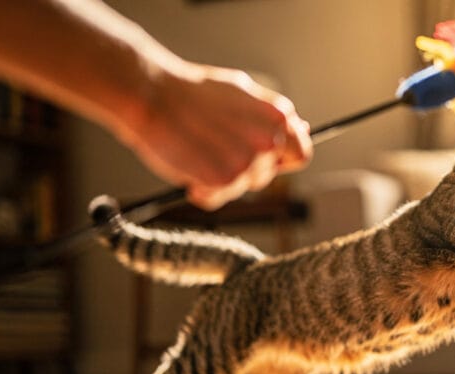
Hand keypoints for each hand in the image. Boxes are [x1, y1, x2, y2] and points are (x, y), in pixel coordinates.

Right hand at [117, 62, 312, 209]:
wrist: (152, 95)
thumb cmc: (193, 94)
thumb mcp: (243, 93)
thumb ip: (272, 116)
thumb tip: (302, 129)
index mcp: (278, 118)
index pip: (300, 155)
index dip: (280, 160)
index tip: (257, 156)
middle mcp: (269, 141)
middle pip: (266, 176)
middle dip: (242, 169)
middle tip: (212, 145)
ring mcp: (248, 162)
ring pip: (240, 189)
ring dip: (219, 179)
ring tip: (196, 150)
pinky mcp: (224, 180)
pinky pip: (215, 199)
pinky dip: (200, 190)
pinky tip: (186, 164)